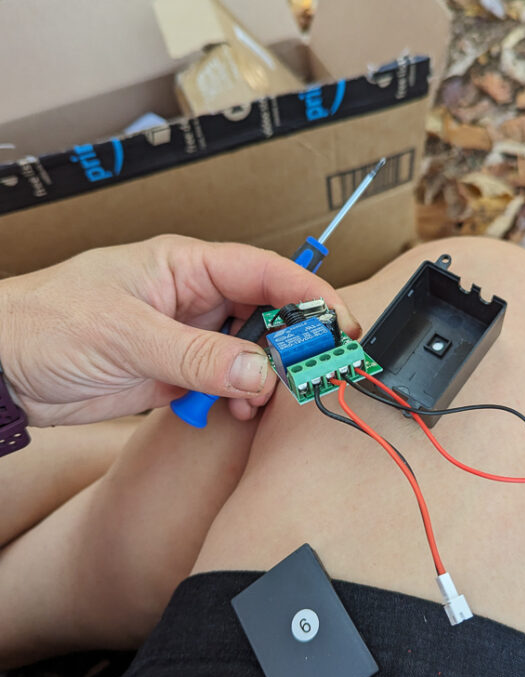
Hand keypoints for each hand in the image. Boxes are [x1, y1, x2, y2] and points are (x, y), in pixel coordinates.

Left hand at [0, 235, 360, 425]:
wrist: (1, 371)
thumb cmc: (46, 323)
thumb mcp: (127, 334)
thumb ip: (199, 355)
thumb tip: (260, 372)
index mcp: (185, 265)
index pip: (263, 272)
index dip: (307, 295)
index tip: (339, 324)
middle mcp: (193, 299)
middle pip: (266, 313)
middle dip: (296, 341)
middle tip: (318, 371)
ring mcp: (187, 339)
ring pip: (251, 353)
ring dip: (269, 376)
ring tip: (277, 398)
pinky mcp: (176, 376)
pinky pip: (225, 385)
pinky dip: (240, 399)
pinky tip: (241, 411)